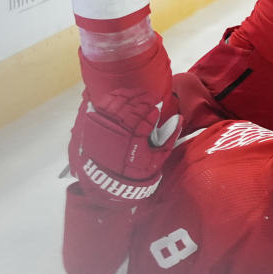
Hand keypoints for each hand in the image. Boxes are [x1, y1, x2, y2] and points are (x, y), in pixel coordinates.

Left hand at [68, 88, 181, 203]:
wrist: (110, 179)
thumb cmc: (136, 169)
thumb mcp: (157, 158)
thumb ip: (170, 138)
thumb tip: (178, 118)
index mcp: (134, 144)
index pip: (145, 120)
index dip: (152, 111)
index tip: (158, 106)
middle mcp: (118, 134)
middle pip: (132, 109)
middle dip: (144, 99)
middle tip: (152, 97)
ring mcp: (105, 128)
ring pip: (118, 103)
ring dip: (131, 95)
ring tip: (140, 94)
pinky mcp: (94, 125)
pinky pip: (104, 104)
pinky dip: (115, 97)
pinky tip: (124, 94)